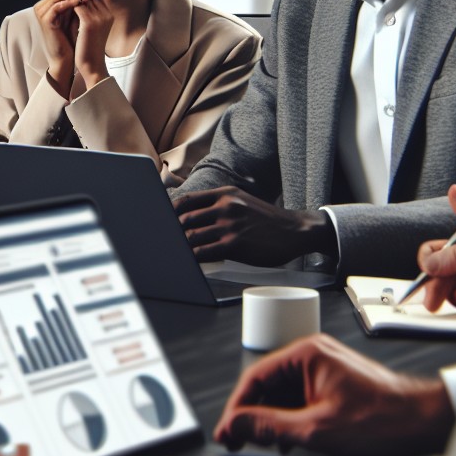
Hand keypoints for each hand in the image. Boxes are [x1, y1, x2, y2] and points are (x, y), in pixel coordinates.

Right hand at [34, 0, 92, 94]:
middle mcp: (43, 5)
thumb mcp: (76, 15)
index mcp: (49, 2)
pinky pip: (57, 6)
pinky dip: (70, 2)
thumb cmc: (73, 37)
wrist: (66, 56)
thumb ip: (79, 1)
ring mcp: (42, 12)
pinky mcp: (44, 20)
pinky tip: (82, 3)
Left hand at [73, 0, 112, 88]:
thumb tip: (75, 0)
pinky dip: (67, 4)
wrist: (91, 66)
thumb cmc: (88, 47)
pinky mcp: (89, 23)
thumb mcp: (89, 27)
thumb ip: (85, 13)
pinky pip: (77, 5)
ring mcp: (99, 18)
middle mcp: (106, 14)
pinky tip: (58, 5)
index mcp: (109, 14)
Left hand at [174, 187, 335, 264]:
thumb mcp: (242, 201)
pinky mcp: (235, 244)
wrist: (295, 230)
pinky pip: (205, 252)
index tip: (161, 220)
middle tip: (164, 241)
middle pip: (185, 218)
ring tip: (174, 254)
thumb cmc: (266, 219)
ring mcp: (230, 224)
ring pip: (192, 236)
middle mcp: (225, 206)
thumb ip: (219, 204)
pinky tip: (190, 262)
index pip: (187, 200)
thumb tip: (193, 215)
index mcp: (225, 193)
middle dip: (172, 231)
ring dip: (181, 246)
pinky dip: (193, 258)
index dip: (170, 212)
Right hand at [214, 333, 453, 455]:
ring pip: (283, 393)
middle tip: (238, 440)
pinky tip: (288, 438)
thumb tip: (236, 424)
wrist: (424, 423)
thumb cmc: (383, 420)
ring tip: (262, 443)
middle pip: (267, 384)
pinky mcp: (334, 382)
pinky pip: (301, 397)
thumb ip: (270, 426)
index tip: (227, 431)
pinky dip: (290, 417)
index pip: (255, 377)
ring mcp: (324, 367)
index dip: (237, 408)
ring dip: (271, 418)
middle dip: (252, 414)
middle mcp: (313, 355)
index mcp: (306, 354)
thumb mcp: (317, 430)